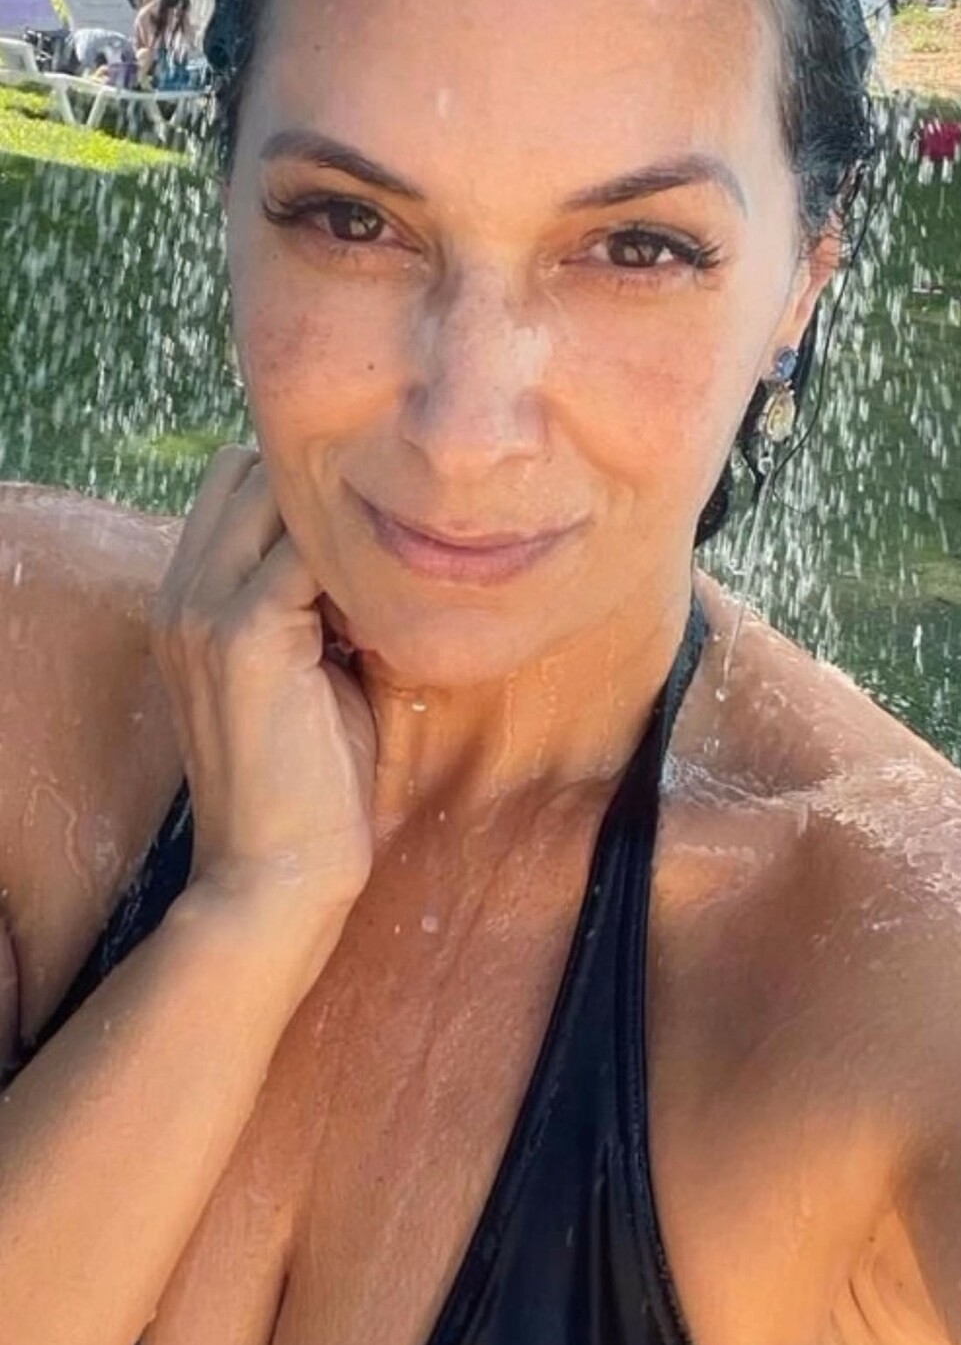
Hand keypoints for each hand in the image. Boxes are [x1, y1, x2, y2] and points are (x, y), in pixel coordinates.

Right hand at [150, 447, 376, 938]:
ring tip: (391, 586)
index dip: (305, 499)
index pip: (235, 483)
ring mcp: (205, 610)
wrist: (277, 873)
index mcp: (185, 600)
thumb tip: (380, 550)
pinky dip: (362, 568)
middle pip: (249, 471)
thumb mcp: (307, 671)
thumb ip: (319, 603)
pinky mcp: (246, 634)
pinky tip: (396, 615)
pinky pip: (311, 551)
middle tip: (386, 554)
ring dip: (343, 527)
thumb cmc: (310, 784)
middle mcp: (180, 593)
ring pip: (278, 496)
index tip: (370, 544)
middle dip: (324, 498)